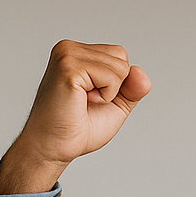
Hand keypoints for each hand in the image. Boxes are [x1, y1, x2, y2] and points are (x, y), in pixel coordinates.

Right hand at [0, 40, 152, 193]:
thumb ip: (131, 88)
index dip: (116, 84)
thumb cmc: (75, 129)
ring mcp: (67, 55)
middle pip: (122, 58)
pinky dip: (104, 96)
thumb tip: (141, 73)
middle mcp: (69, 48)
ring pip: (120, 67)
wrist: (53, 148)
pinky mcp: (69, 68)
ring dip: (108, 94)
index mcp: (76, 53)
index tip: (91, 99)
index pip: (119, 55)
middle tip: (86, 103)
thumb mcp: (114, 105)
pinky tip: (81, 102)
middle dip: (114, 88)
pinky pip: (111, 77)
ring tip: (82, 103)